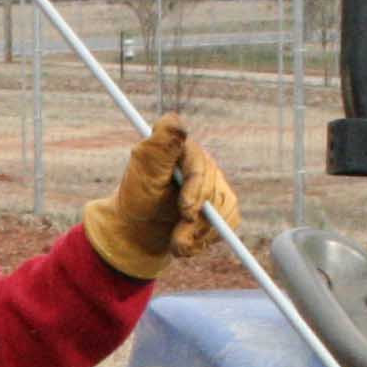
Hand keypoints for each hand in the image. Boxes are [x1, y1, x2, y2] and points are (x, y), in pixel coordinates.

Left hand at [81, 115, 240, 280]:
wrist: (140, 226)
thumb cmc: (138, 196)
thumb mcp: (142, 170)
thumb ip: (159, 147)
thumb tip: (174, 121)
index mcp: (184, 148)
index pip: (199, 167)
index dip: (195, 190)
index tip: (185, 212)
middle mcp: (204, 163)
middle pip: (213, 192)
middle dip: (193, 221)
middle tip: (177, 242)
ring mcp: (217, 183)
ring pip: (223, 211)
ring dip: (199, 234)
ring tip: (177, 245)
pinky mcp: (223, 204)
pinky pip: (228, 223)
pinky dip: (207, 239)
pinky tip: (188, 242)